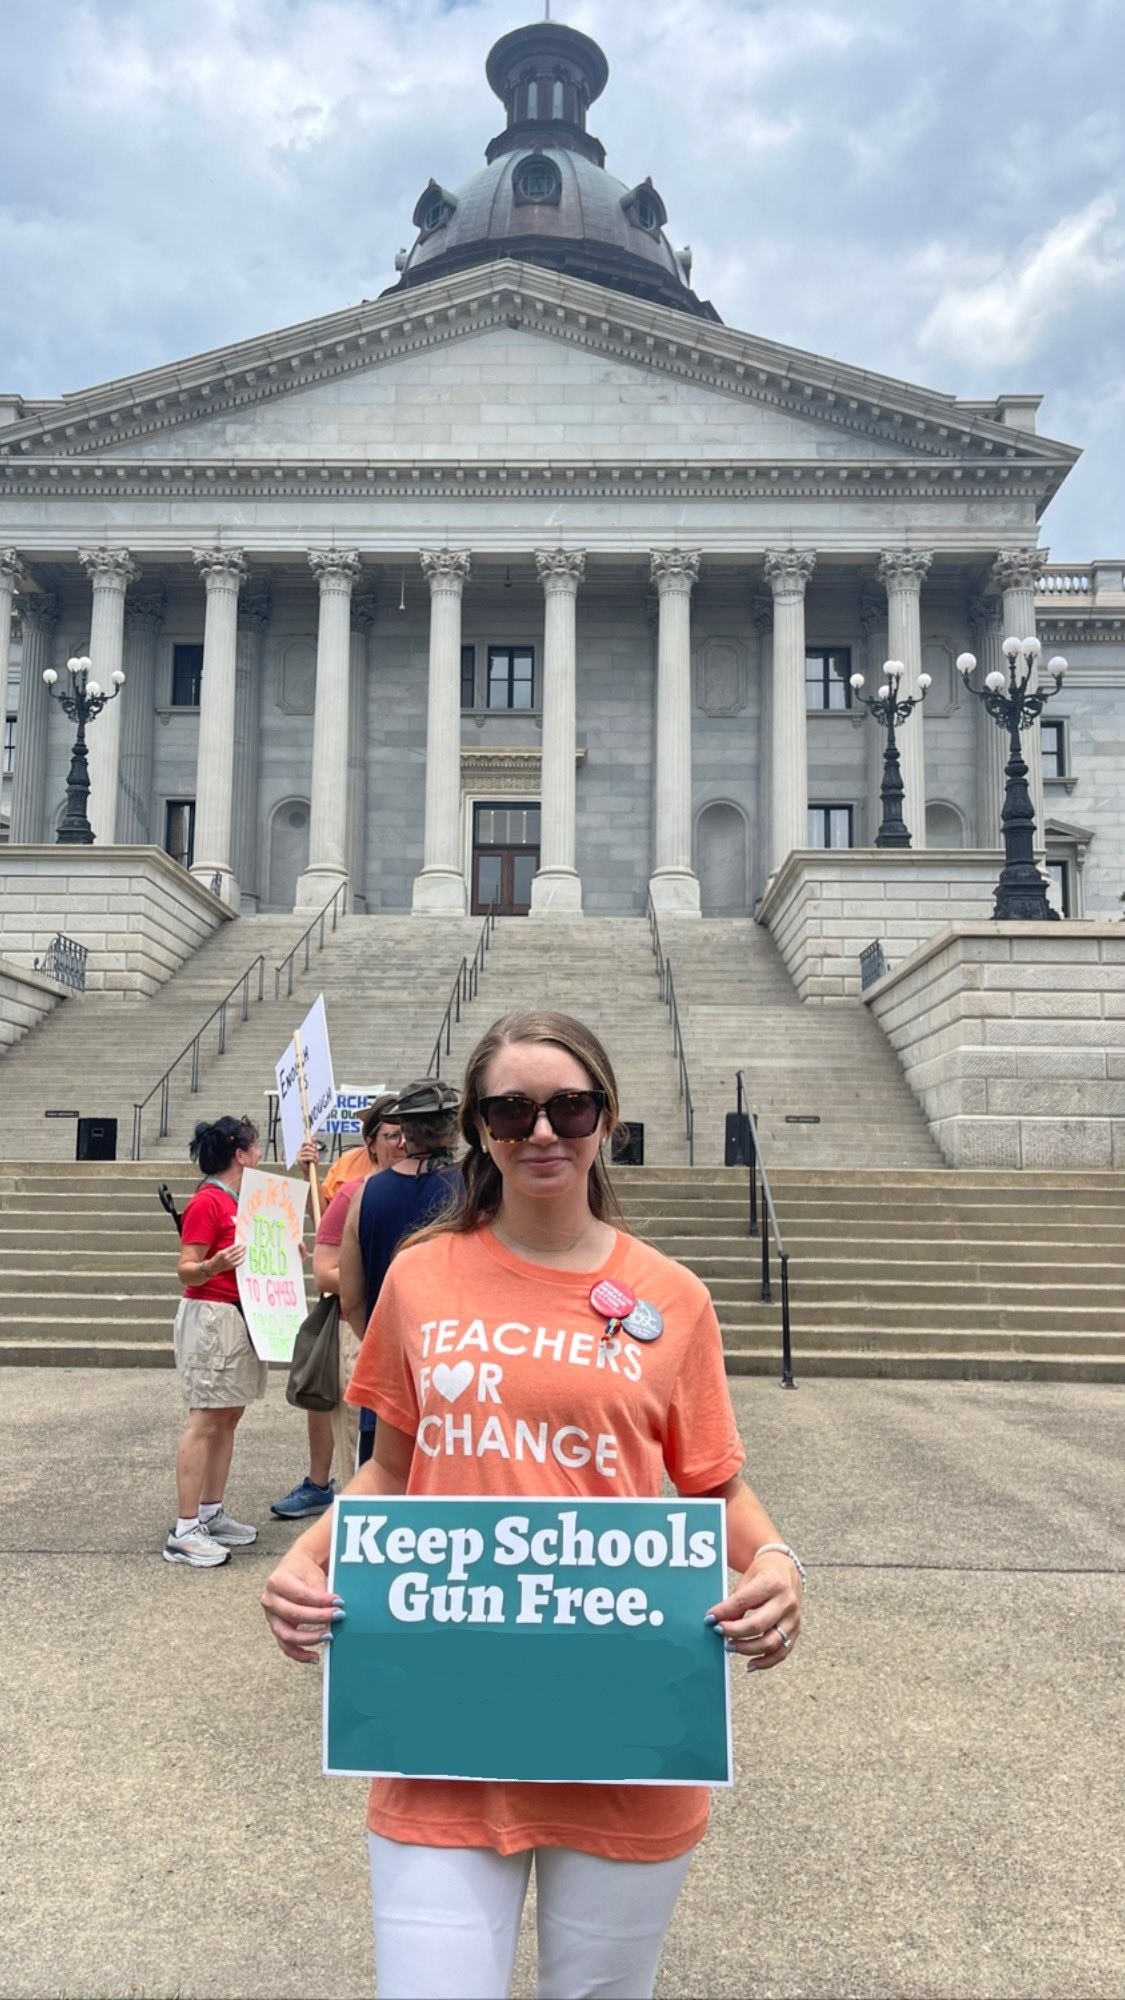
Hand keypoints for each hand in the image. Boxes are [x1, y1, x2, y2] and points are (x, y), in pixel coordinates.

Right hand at [210, 1242, 245, 1272]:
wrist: (212, 1268)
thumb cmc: (215, 1259)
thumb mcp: (219, 1252)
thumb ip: (226, 1250)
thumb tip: (234, 1246)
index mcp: (223, 1253)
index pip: (233, 1248)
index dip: (238, 1245)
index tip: (241, 1243)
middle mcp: (227, 1257)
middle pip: (237, 1252)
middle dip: (242, 1248)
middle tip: (245, 1246)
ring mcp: (229, 1262)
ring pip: (238, 1257)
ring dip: (243, 1253)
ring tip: (245, 1250)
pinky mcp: (231, 1266)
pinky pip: (238, 1263)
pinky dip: (242, 1260)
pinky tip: (244, 1257)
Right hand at [261, 1546, 342, 1663]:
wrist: (294, 1568)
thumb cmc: (304, 1571)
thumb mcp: (312, 1574)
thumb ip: (320, 1592)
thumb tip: (334, 1610)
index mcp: (277, 1581)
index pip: (301, 1595)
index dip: (321, 1601)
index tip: (339, 1603)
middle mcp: (270, 1600)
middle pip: (294, 1614)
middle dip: (319, 1618)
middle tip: (338, 1616)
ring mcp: (271, 1617)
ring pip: (287, 1634)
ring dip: (310, 1638)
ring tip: (329, 1636)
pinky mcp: (276, 1628)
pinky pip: (285, 1646)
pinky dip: (299, 1654)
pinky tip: (315, 1657)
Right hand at [296, 1138, 319, 1180]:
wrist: (311, 1171)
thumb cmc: (312, 1162)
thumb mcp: (314, 1152)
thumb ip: (314, 1145)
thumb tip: (313, 1137)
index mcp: (302, 1149)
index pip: (304, 1143)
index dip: (310, 1143)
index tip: (315, 1146)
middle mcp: (299, 1152)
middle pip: (306, 1147)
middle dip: (313, 1151)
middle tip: (316, 1155)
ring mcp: (298, 1156)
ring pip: (308, 1152)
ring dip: (313, 1156)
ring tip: (315, 1159)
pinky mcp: (299, 1160)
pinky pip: (307, 1157)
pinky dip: (312, 1159)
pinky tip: (314, 1161)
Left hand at [708, 1551, 801, 1670]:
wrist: (787, 1570)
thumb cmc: (764, 1573)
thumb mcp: (748, 1579)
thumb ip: (736, 1601)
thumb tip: (720, 1621)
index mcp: (772, 1584)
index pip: (743, 1602)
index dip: (724, 1612)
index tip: (710, 1619)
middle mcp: (786, 1602)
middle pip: (758, 1625)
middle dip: (735, 1632)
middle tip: (719, 1632)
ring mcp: (793, 1618)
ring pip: (771, 1642)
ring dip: (747, 1649)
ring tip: (730, 1646)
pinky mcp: (796, 1631)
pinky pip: (782, 1652)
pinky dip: (765, 1662)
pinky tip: (750, 1664)